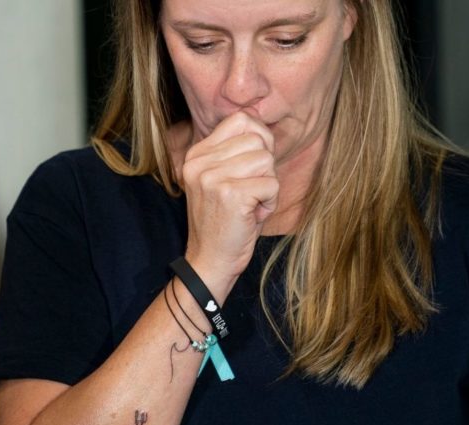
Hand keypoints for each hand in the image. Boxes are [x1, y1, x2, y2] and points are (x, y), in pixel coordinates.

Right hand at [180, 112, 278, 299]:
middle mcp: (199, 162)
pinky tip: (253, 215)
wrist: (210, 261)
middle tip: (250, 192)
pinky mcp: (230, 194)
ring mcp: (212, 177)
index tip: (254, 166)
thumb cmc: (225, 220)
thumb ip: (237, 151)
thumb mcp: (222, 178)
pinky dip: (270, 202)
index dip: (260, 139)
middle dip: (265, 167)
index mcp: (196, 153)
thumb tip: (264, 127)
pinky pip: (272, 184)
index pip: (241, 120)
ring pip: (267, 160)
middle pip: (258, 140)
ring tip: (251, 204)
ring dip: (268, 185)